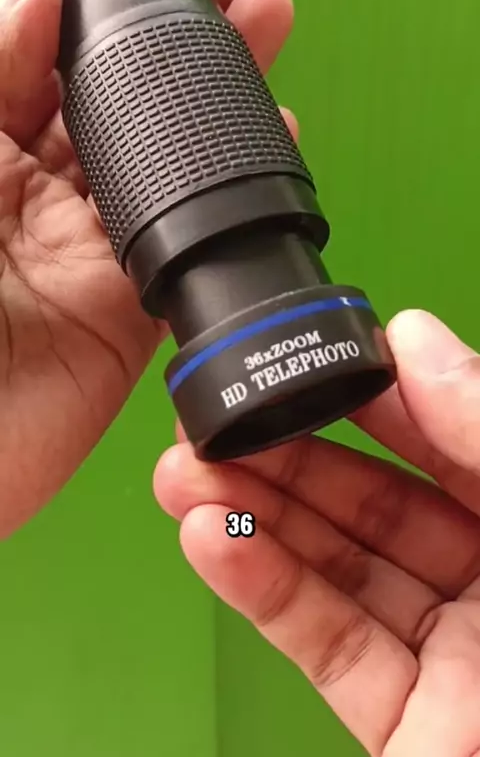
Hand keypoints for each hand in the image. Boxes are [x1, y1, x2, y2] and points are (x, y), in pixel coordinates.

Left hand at [0, 0, 294, 536]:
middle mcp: (35, 196)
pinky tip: (271, 136)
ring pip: (167, 160)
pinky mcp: (128, 311)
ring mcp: (87, 252)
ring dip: (220, 94)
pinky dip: (236, 192)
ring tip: (268, 27)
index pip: (53, 57)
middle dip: (182, 35)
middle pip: (123, 100)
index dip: (106, 2)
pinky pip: (189, 242)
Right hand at [155, 309, 479, 756]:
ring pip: (339, 571)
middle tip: (220, 420)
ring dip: (256, 518)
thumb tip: (421, 341)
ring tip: (186, 473)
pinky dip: (263, 591)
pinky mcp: (407, 723)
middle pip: (379, 504)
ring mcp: (451, 655)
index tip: (312, 364)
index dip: (379, 400)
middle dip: (291, 458)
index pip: (451, 441)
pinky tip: (213, 539)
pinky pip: (328, 646)